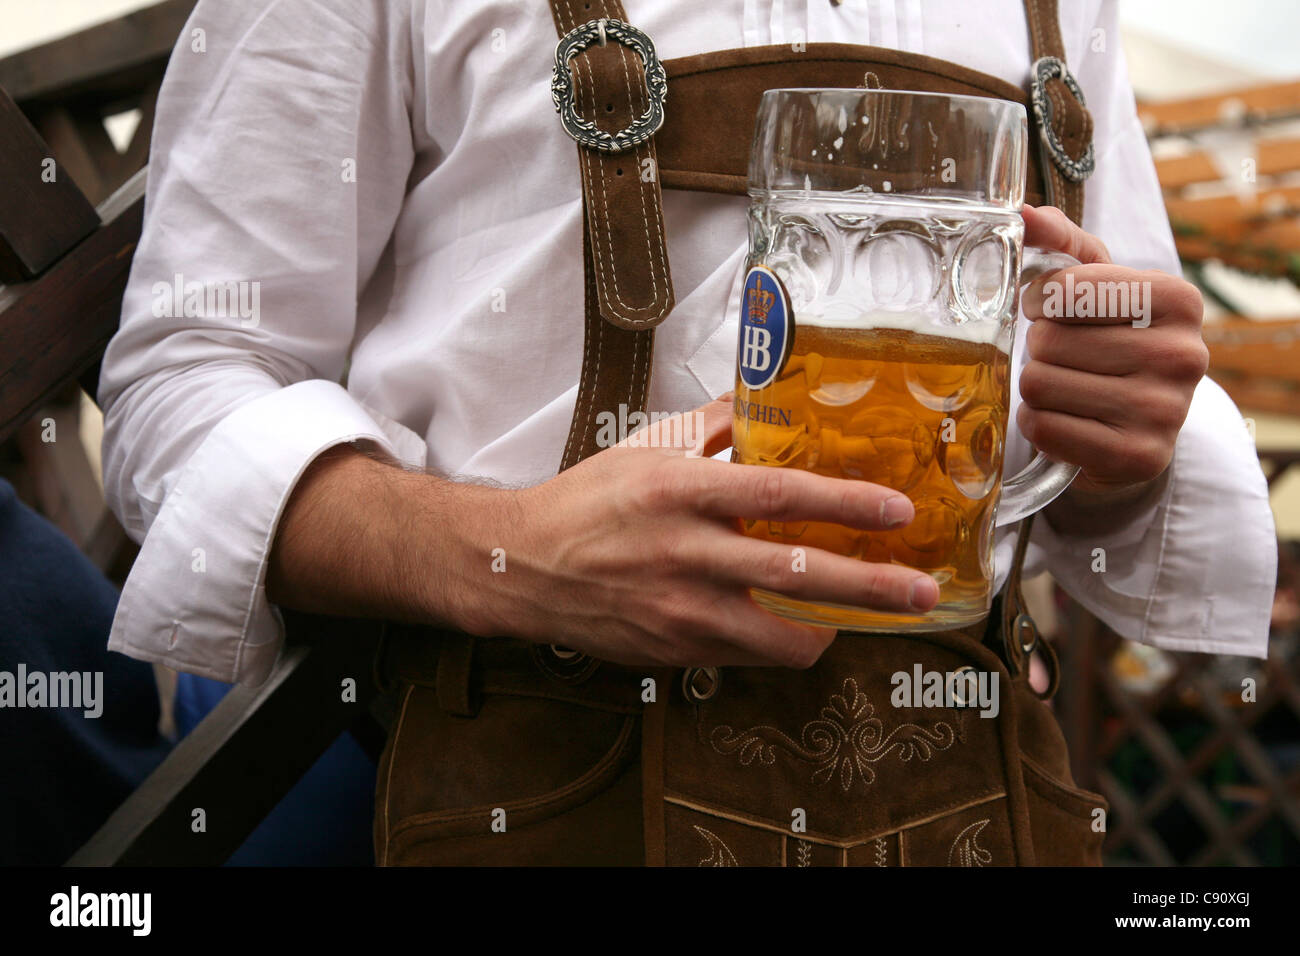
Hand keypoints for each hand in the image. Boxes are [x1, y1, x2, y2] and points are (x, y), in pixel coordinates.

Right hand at [457, 395, 940, 668]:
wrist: (523, 568)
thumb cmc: (587, 502)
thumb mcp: (644, 448)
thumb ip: (710, 428)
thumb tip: (763, 404)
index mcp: (679, 491)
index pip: (779, 495)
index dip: (845, 504)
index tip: (896, 511)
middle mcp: (684, 552)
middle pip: (795, 575)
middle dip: (870, 587)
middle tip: (921, 591)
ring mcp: (679, 609)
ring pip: (777, 635)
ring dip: (832, 631)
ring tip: (864, 621)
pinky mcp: (674, 649)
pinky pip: (746, 654)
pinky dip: (780, 644)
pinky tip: (798, 631)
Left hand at [1017, 205, 1207, 498]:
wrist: (1136, 426)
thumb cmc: (1110, 341)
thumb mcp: (1097, 285)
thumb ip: (1061, 242)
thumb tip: (1022, 214)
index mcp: (1178, 300)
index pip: (1068, 288)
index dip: (1039, 300)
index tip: (1047, 310)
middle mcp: (1183, 355)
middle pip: (1048, 341)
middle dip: (1037, 349)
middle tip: (1059, 358)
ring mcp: (1165, 410)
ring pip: (1040, 384)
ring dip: (1035, 387)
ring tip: (1063, 388)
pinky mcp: (1138, 457)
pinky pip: (1045, 428)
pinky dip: (1038, 423)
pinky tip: (1062, 419)